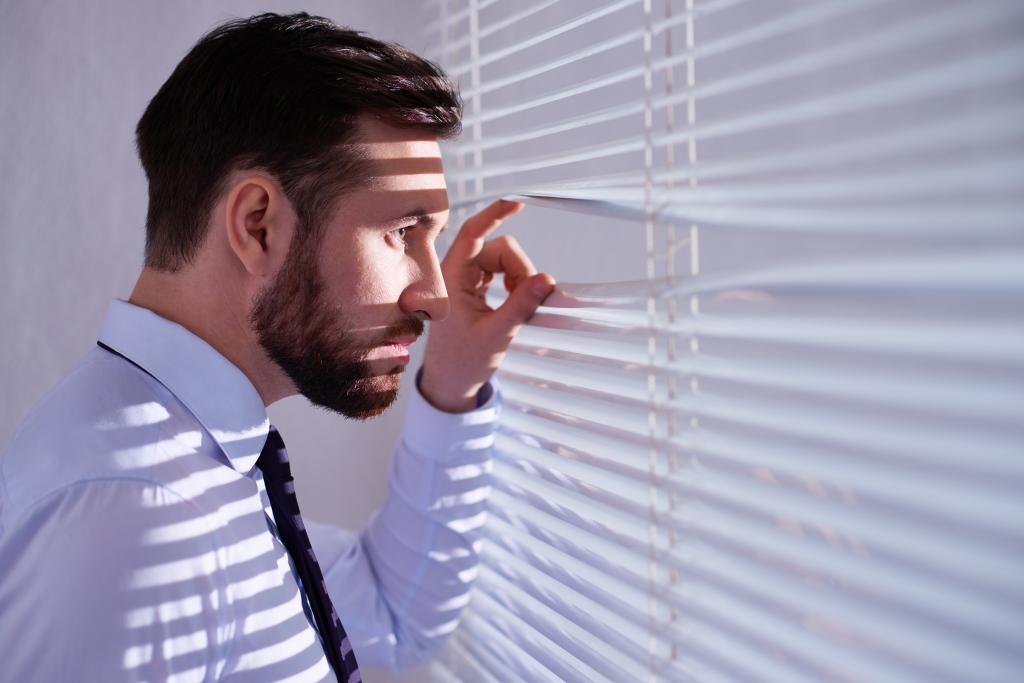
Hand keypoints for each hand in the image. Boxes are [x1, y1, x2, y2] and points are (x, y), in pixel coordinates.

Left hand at [420, 199, 554, 411]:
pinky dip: (517, 283)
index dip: (494, 214)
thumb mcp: (497, 334)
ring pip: (506, 259)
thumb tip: (548, 280)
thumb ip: (522, 305)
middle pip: (500, 248)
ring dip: (521, 278)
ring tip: (520, 308)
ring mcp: (467, 278)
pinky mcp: (477, 285)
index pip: (472, 234)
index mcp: (452, 279)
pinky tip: (517, 302)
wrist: (452, 382)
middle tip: (528, 302)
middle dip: (521, 269)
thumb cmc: (464, 361)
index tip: (517, 202)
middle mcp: (457, 272)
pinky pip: (504, 270)